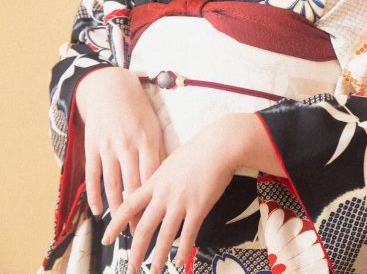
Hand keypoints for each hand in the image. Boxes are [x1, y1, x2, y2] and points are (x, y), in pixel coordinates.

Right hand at [75, 67, 164, 217]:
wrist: (109, 88)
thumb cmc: (137, 108)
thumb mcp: (153, 126)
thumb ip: (157, 150)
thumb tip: (165, 176)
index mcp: (147, 139)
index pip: (152, 174)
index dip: (155, 196)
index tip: (160, 214)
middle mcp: (126, 145)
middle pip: (133, 183)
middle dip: (138, 208)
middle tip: (142, 230)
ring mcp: (107, 147)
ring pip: (112, 184)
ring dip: (117, 207)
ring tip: (121, 225)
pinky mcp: (92, 148)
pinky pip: (93, 176)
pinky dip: (95, 195)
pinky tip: (99, 210)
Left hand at [102, 114, 253, 271]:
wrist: (219, 146)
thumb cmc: (198, 150)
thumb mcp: (171, 162)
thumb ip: (161, 178)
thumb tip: (154, 188)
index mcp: (154, 183)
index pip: (128, 207)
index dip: (115, 225)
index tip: (106, 239)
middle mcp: (163, 195)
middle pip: (143, 228)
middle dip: (135, 252)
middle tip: (130, 269)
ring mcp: (180, 202)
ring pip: (164, 236)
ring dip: (158, 257)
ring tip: (154, 271)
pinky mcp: (199, 207)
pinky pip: (188, 233)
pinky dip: (184, 250)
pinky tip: (180, 262)